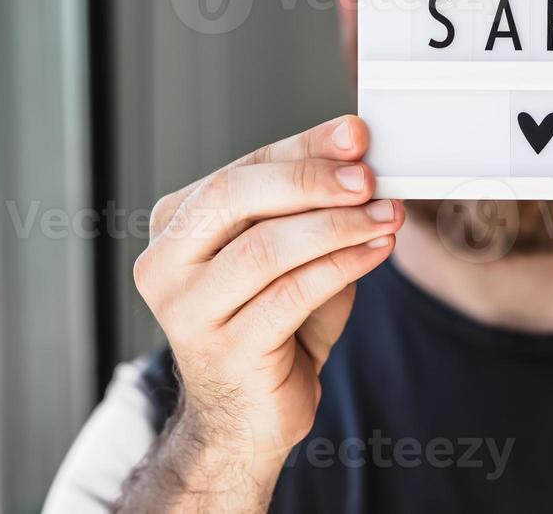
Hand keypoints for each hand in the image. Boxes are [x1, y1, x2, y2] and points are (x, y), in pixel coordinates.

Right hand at [123, 115, 401, 510]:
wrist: (249, 417)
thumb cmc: (273, 326)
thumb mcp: (292, 252)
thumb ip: (314, 203)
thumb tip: (357, 153)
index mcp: (175, 226)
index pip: (240, 169)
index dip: (302, 147)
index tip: (355, 135)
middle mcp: (167, 265)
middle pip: (234, 198)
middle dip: (310, 179)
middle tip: (367, 175)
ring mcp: (188, 312)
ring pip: (266, 248)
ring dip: (337, 225)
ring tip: (385, 214)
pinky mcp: (226, 352)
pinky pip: (291, 294)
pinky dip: (342, 265)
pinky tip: (376, 251)